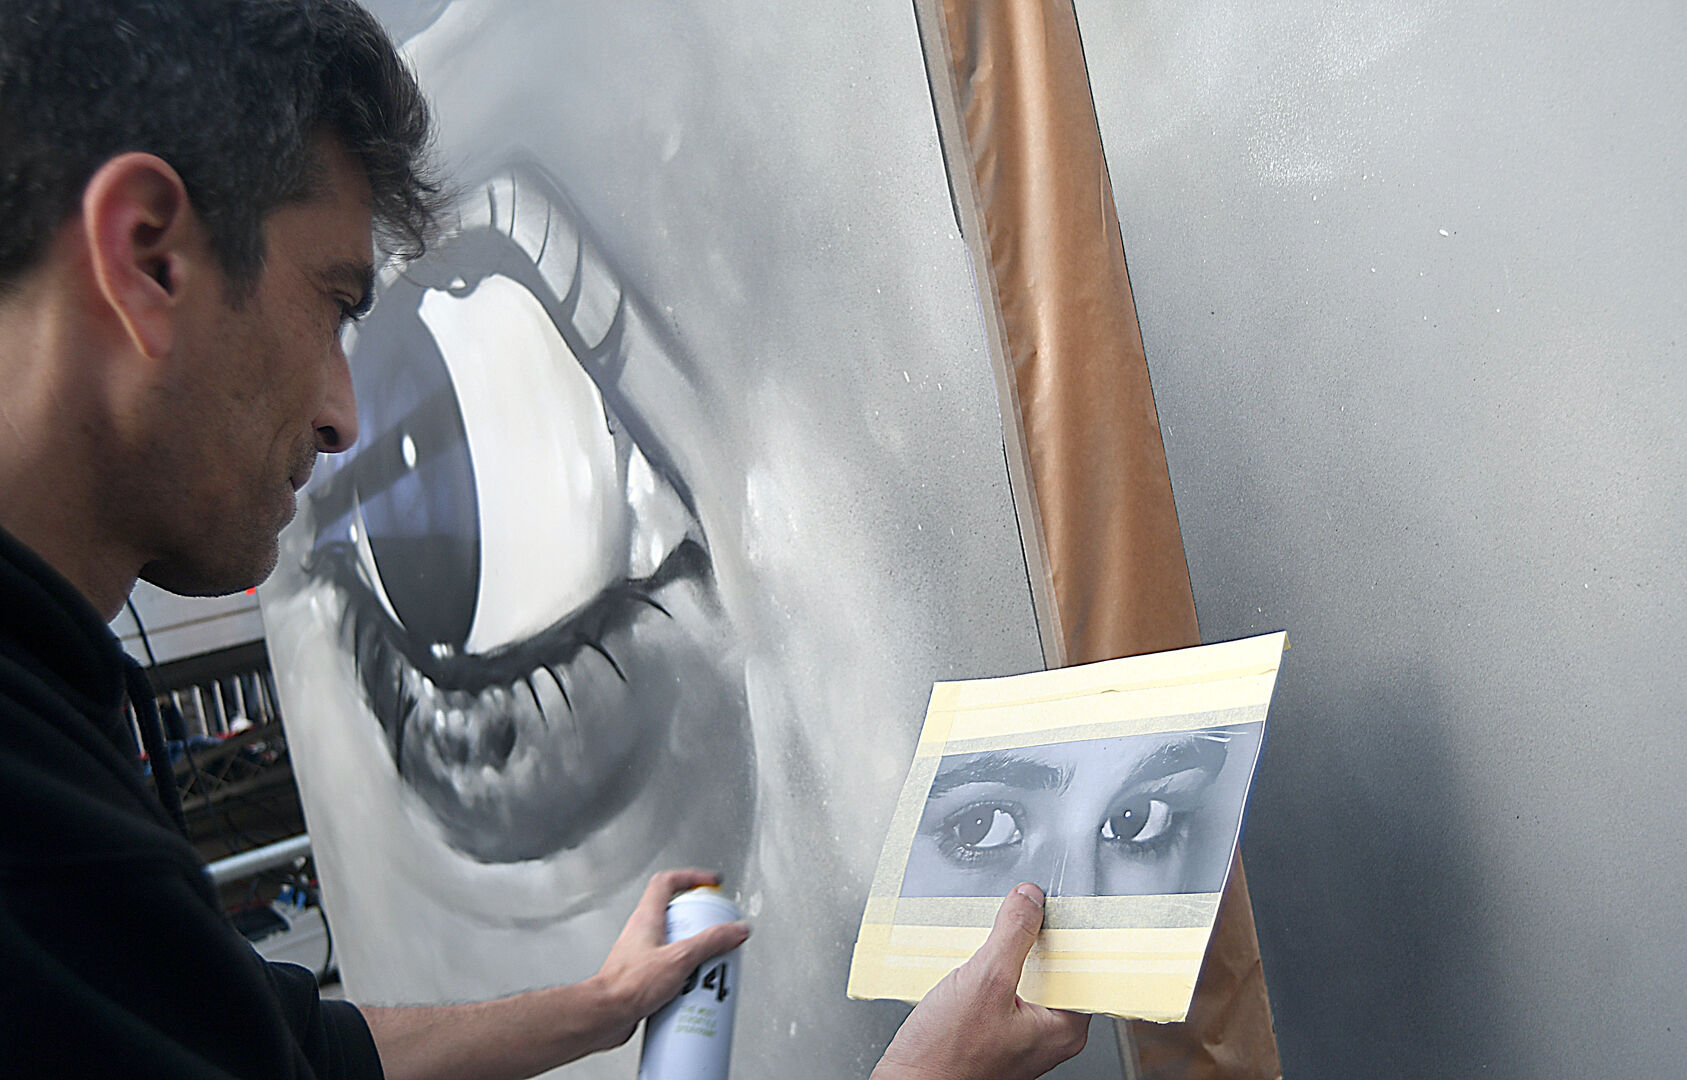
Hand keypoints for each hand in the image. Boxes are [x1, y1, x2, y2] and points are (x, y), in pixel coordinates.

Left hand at [583, 869, 750, 1051]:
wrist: (606, 1016)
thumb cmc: (628, 985)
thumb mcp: (680, 958)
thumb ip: (710, 942)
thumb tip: (735, 929)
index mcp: (647, 918)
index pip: (667, 882)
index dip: (691, 877)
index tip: (710, 884)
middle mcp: (642, 934)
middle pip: (677, 916)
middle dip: (700, 925)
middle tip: (715, 935)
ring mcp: (642, 956)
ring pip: (675, 945)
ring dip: (695, 954)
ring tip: (708, 967)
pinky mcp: (644, 978)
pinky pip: (670, 970)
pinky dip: (685, 977)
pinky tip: (693, 991)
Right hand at [871, 883, 1089, 1079]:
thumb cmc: (946, 1059)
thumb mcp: (985, 981)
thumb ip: (1013, 935)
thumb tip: (1030, 900)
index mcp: (1063, 1028)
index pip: (1082, 965)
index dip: (1068, 931)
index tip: (1052, 904)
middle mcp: (1047, 1034)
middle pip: (1053, 967)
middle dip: (1034, 938)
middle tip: (1017, 914)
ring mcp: (1020, 1033)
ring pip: (1025, 975)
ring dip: (1007, 953)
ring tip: (991, 937)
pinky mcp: (993, 1030)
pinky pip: (1002, 988)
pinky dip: (989, 969)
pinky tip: (971, 959)